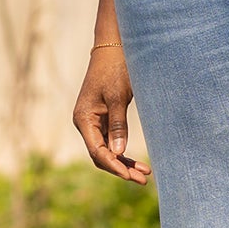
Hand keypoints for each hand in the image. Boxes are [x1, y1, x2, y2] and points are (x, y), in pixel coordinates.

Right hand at [73, 43, 151, 181]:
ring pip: (106, 150)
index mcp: (83, 119)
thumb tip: (119, 153)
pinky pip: (111, 141)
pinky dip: (123, 151)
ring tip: (145, 173)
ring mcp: (93, 121)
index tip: (131, 176)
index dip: (114, 166)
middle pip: (101, 155)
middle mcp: (85, 123)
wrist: (114, 48)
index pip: (97, 151)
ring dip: (124, 162)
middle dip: (121, 168)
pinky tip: (137, 161)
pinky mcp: (103, 118)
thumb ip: (118, 125)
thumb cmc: (116, 69)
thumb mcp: (119, 97)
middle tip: (144, 179)